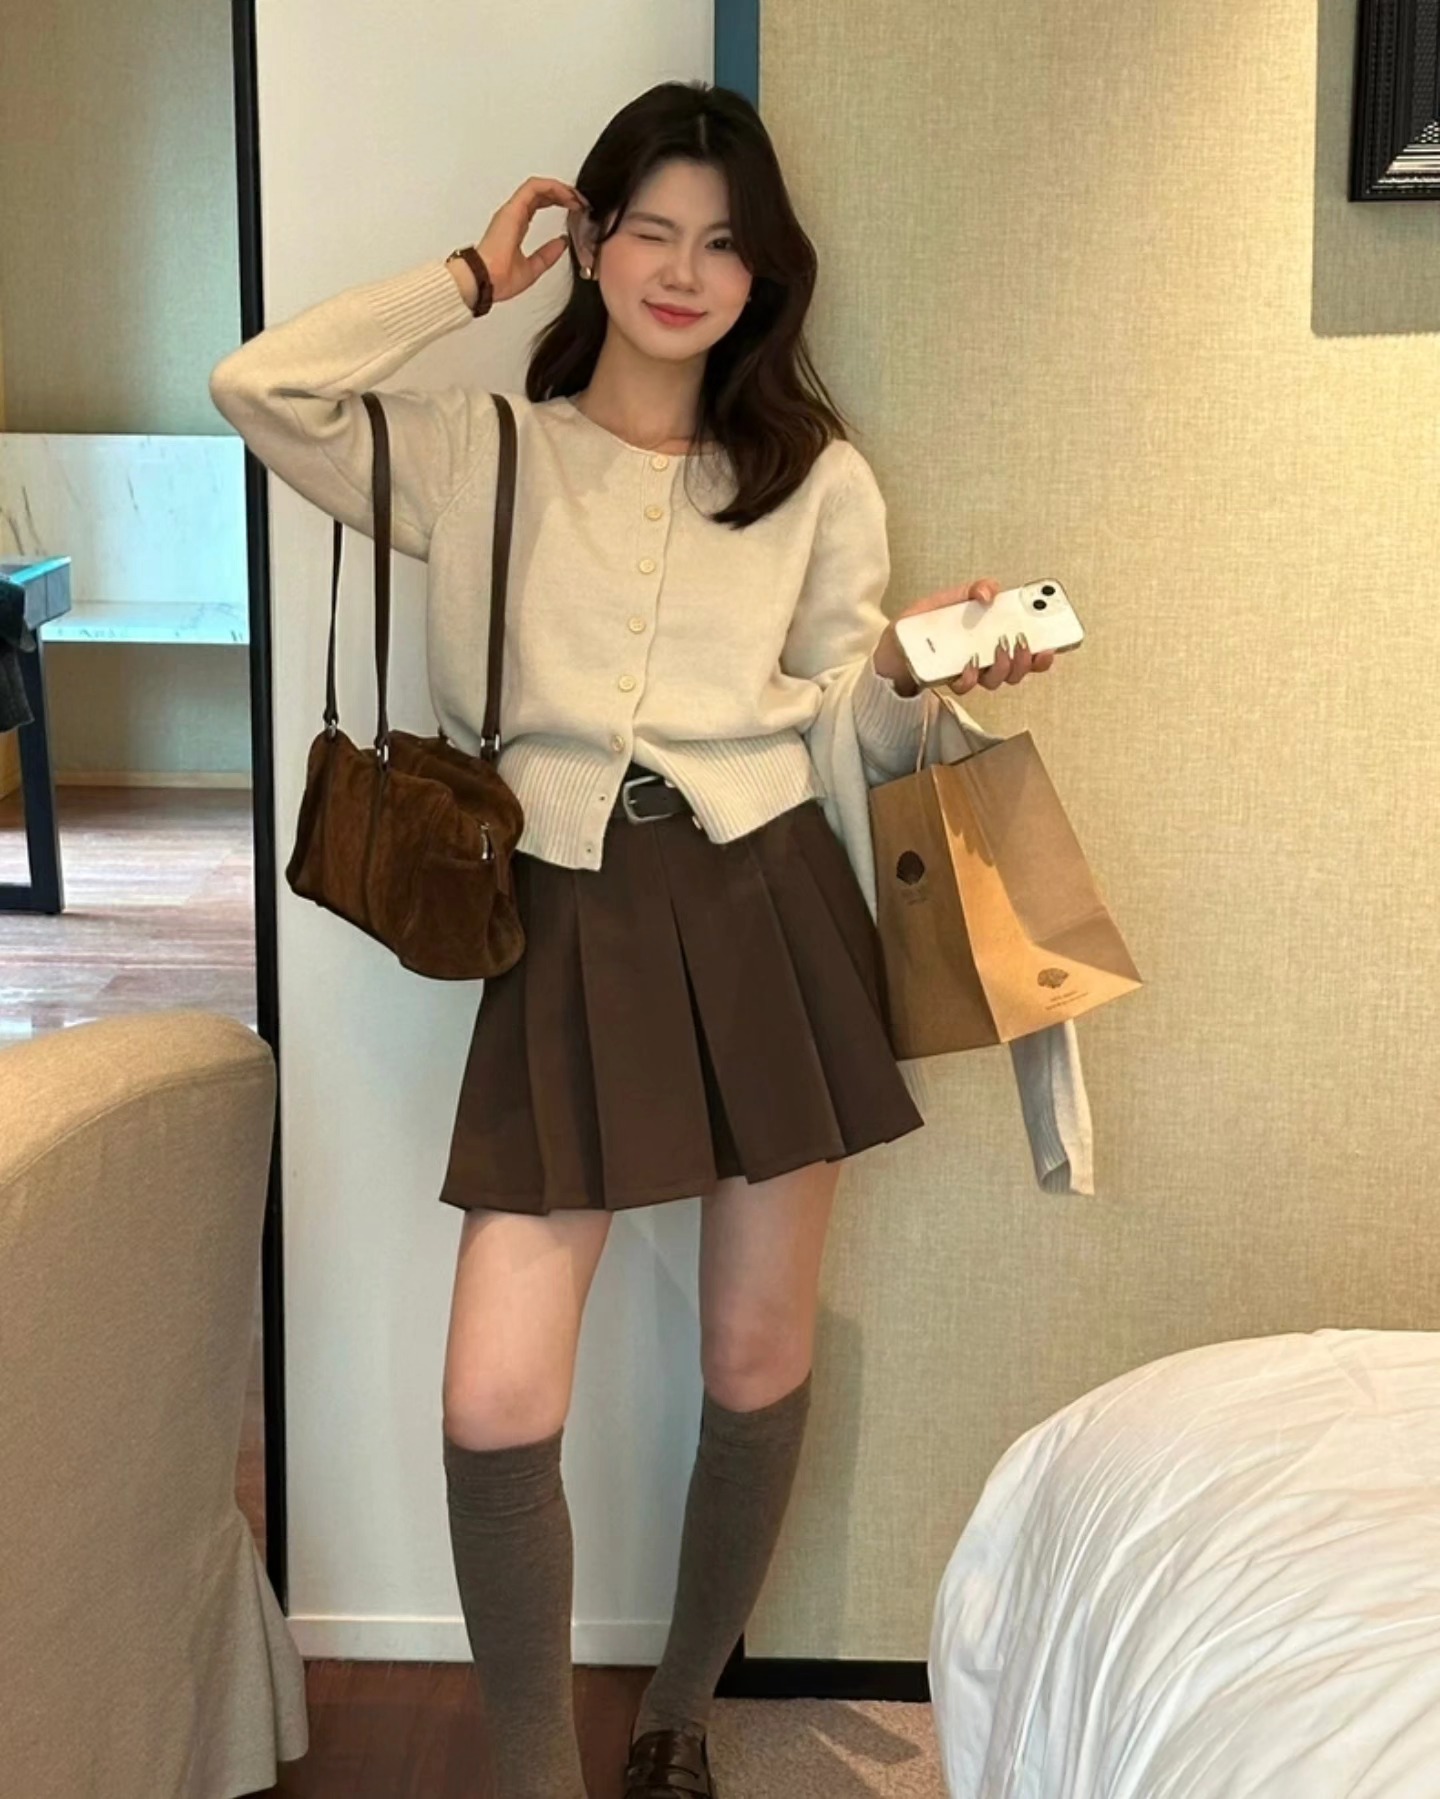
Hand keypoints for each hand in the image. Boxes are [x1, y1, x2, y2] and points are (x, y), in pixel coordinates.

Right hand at [473, 176, 587, 304]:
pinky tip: (566, 195)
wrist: (487, 281)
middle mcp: (513, 215)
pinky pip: (534, 187)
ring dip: (560, 189)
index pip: (538, 204)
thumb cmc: (500, 279)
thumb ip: (548, 254)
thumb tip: (563, 243)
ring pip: (538, 187)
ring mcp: (512, 210)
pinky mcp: (513, 209)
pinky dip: (552, 187)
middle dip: (563, 193)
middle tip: (580, 201)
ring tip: (576, 197)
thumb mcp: (534, 268)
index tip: (576, 209)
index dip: (558, 202)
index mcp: (516, 226)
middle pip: (540, 193)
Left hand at [873, 580, 1057, 697]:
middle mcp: (984, 659)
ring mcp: (970, 673)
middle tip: (1024, 644)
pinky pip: (968, 685)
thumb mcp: (944, 600)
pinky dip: (971, 676)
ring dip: (1004, 668)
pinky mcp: (950, 682)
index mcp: (989, 638)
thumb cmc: (919, 626)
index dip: (1043, 652)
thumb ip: (970, 591)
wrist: (890, 651)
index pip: (1025, 648)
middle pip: (1018, 668)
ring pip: (999, 680)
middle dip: (1027, 659)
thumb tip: (989, 592)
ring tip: (999, 651)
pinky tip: (967, 665)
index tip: (1053, 645)